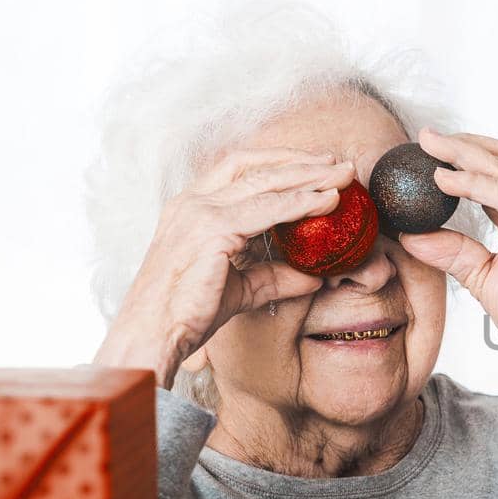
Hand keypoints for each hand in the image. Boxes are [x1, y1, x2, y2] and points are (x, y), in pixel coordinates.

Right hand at [94, 149, 354, 386]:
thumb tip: (314, 277)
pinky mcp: (210, 230)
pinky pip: (267, 209)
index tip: (318, 165)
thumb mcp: (241, 289)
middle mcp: (192, 201)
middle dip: (302, 162)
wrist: (153, 336)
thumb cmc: (186, 313)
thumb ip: (275, 278)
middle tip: (341, 166)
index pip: (241, 169)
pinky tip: (327, 202)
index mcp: (192, 206)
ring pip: (265, 181)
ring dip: (309, 177)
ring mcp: (199, 212)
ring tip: (344, 177)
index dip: (281, 163)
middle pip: (256, 167)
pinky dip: (301, 203)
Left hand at [398, 129, 497, 401]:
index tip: (428, 148)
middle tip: (425, 136)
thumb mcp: (481, 277)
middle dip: (463, 143)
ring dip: (466, 155)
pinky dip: (477, 184)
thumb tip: (411, 235)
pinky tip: (448, 181)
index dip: (466, 154)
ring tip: (431, 148)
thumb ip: (453, 252)